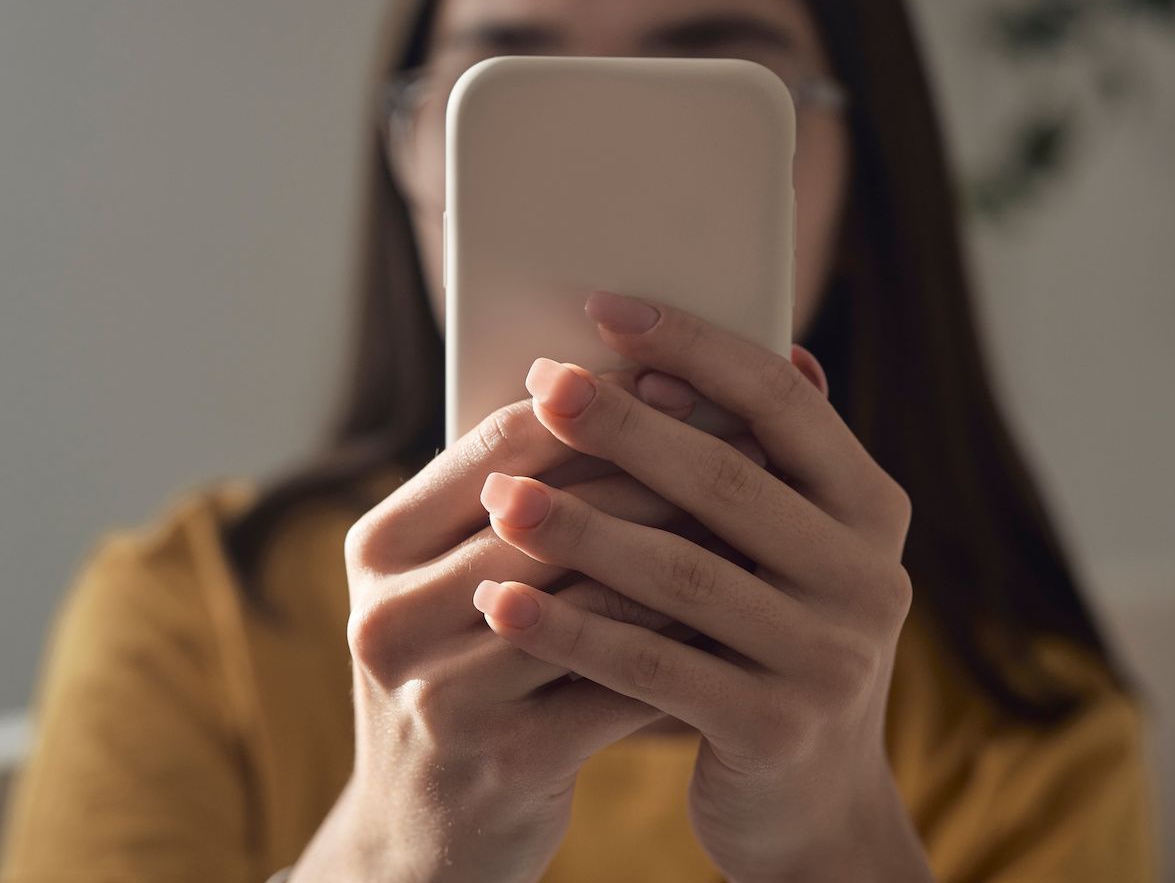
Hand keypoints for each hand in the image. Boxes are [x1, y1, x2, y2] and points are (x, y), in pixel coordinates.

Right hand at [296, 359, 766, 882]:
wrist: (421, 835)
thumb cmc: (458, 673)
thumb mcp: (449, 583)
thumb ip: (515, 499)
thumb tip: (633, 398)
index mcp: (378, 545)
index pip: (499, 443)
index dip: (596, 406)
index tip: (678, 380)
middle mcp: (389, 614)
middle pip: (550, 511)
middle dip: (658, 472)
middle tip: (744, 442)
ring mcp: (439, 695)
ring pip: (592, 594)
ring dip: (685, 552)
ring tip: (754, 519)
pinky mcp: (502, 761)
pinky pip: (616, 680)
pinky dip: (680, 640)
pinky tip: (733, 612)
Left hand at [471, 291, 932, 882]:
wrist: (810, 799)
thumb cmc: (773, 633)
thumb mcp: (788, 544)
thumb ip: (760, 458)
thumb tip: (717, 349)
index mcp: (871, 504)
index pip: (782, 400)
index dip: (694, 347)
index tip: (605, 308)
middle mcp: (869, 575)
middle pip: (726, 479)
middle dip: (623, 427)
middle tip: (541, 383)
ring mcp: (831, 658)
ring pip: (682, 573)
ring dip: (579, 527)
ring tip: (499, 494)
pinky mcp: (775, 730)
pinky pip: (653, 666)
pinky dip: (570, 628)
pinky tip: (500, 600)